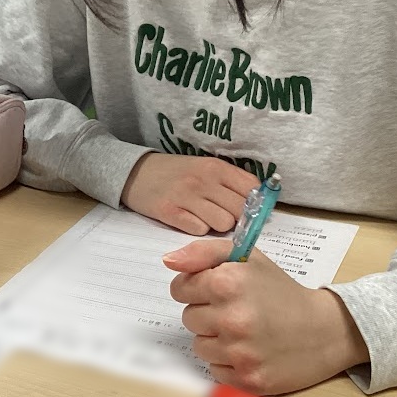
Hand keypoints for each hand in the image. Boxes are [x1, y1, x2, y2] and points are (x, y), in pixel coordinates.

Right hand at [121, 154, 258, 234]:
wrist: (136, 173)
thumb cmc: (177, 173)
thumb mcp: (205, 167)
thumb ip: (230, 182)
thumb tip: (259, 203)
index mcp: (216, 167)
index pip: (252, 188)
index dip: (256, 203)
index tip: (250, 210)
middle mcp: (203, 180)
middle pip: (240, 210)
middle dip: (236, 218)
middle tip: (222, 215)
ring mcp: (186, 196)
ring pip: (223, 223)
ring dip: (217, 226)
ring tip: (204, 217)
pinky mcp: (170, 212)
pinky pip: (199, 230)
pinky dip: (197, 229)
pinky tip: (188, 219)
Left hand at [166, 240, 369, 394]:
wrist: (325, 329)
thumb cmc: (281, 291)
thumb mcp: (247, 257)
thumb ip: (203, 253)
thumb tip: (168, 261)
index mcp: (227, 282)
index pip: (180, 288)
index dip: (198, 288)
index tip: (218, 290)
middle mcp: (231, 318)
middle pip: (188, 318)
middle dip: (207, 313)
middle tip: (237, 310)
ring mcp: (239, 352)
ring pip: (199, 346)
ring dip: (216, 339)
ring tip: (244, 330)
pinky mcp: (247, 380)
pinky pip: (215, 370)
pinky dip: (228, 362)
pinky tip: (250, 349)